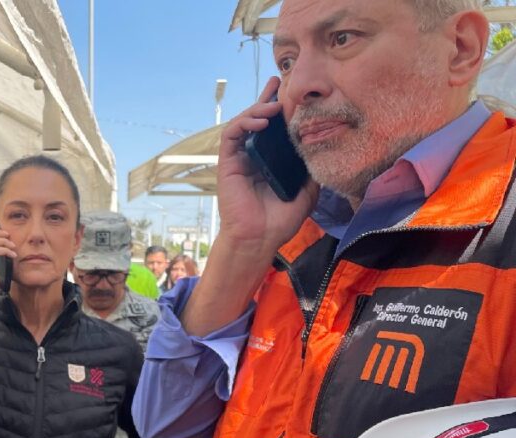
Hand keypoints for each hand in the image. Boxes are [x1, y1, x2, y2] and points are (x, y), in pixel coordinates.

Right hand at [180, 77, 319, 335]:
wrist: (261, 237)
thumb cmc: (281, 219)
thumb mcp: (308, 188)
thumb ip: (313, 167)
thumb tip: (326, 145)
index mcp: (272, 160)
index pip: (275, 128)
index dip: (280, 108)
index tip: (290, 90)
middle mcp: (254, 155)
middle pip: (258, 119)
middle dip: (267, 99)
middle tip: (278, 82)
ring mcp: (240, 158)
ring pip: (243, 123)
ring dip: (257, 110)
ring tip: (273, 105)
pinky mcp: (228, 163)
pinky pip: (232, 135)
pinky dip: (243, 123)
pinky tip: (259, 121)